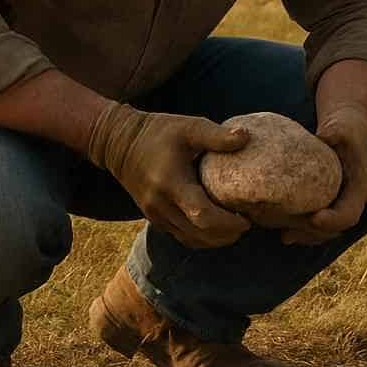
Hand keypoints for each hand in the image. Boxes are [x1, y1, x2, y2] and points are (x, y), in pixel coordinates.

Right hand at [86, 101, 251, 248]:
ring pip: (190, 239)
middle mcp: (161, 204)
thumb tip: (247, 137)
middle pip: (198, 234)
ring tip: (235, 229)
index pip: (202, 215)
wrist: (120, 143)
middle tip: (246, 225)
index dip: (227, 222)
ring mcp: (155, 214)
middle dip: (226, 235)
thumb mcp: (189, 127)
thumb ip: (216, 135)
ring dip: (214, 240)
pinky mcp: (153, 218)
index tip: (247, 218)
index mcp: (171, 183)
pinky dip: (200, 237)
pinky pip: (180, 235)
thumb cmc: (159, 132)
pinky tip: (216, 229)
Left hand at [279, 105, 366, 245]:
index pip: (350, 214)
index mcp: (359, 188)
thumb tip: (324, 137)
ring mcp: (340, 206)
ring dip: (305, 236)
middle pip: (335, 230)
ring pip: (325, 232)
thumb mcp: (342, 128)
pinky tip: (280, 228)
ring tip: (283, 235)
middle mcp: (351, 201)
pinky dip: (301, 229)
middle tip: (289, 232)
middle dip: (312, 233)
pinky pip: (316, 225)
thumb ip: (336, 133)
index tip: (314, 218)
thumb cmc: (345, 128)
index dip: (333, 220)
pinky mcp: (327, 205)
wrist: (347, 128)